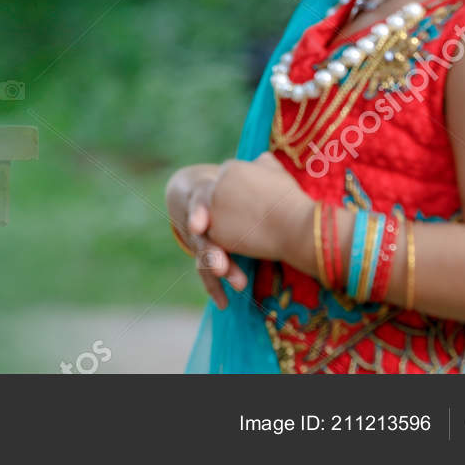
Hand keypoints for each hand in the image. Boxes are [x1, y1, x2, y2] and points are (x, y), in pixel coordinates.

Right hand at [167, 163, 246, 307]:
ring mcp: (198, 240)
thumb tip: (268, 160)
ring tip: (238, 284)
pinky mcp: (202, 256)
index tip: (200, 225)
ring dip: (219, 271)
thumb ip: (252, 170)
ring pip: (204, 257)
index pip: (198, 202)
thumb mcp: (235, 174)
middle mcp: (198, 219)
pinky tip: (225, 303)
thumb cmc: (229, 185)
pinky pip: (205, 275)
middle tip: (222, 267)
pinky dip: (215, 289)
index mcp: (206, 195)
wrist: (196, 196)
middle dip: (212, 253)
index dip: (198, 214)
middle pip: (201, 237)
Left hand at [204, 152, 313, 267]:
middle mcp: (216, 186)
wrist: (294, 226)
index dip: (243, 192)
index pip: (227, 180)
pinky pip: (218, 236)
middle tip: (256, 215)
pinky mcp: (215, 232)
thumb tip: (257, 160)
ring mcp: (213, 210)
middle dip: (233, 205)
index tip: (258, 200)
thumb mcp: (276, 170)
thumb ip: (261, 162)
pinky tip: (250, 237)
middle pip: (219, 197)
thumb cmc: (288, 198)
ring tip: (255, 225)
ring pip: (217, 217)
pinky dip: (231, 239)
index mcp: (229, 168)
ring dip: (231, 222)